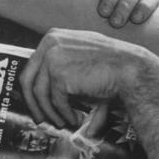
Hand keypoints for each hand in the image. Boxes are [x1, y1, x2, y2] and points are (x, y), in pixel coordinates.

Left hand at [20, 28, 154, 127]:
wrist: (130, 68)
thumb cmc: (113, 65)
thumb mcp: (84, 60)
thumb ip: (64, 71)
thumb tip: (50, 96)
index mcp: (54, 36)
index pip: (32, 65)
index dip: (33, 88)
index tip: (37, 103)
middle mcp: (50, 43)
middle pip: (27, 79)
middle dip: (33, 103)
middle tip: (41, 118)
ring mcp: (53, 57)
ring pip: (39, 93)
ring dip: (51, 112)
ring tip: (63, 121)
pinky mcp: (59, 74)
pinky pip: (55, 101)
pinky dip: (64, 113)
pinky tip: (75, 118)